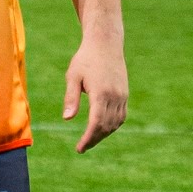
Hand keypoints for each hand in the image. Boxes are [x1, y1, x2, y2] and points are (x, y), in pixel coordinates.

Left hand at [63, 36, 127, 152]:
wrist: (105, 43)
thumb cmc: (85, 59)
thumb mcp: (73, 76)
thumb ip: (71, 98)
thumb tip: (67, 119)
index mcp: (101, 92)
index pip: (96, 123)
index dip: (89, 138)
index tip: (79, 148)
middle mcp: (115, 96)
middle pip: (106, 126)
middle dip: (94, 139)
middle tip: (82, 148)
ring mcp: (122, 95)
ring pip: (116, 123)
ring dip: (104, 134)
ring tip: (90, 139)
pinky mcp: (125, 93)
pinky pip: (121, 115)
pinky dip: (112, 125)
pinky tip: (102, 129)